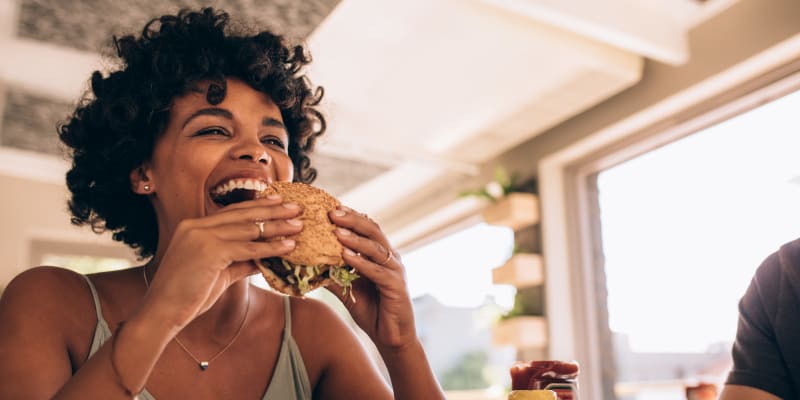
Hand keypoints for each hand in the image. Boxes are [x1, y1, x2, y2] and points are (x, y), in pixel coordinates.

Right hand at [141, 197, 302, 328]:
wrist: (162, 312)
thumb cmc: (187, 296)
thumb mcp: (218, 273)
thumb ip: (239, 261)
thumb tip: (264, 259)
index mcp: (193, 226)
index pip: (231, 212)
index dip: (257, 206)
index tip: (278, 202)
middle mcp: (196, 226)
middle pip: (242, 214)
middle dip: (272, 210)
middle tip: (296, 207)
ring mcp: (201, 236)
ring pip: (249, 228)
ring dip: (277, 226)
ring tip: (299, 225)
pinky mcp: (209, 251)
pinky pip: (248, 248)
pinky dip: (270, 247)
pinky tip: (288, 246)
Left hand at [327, 207, 415, 349]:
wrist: (391, 337)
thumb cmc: (371, 310)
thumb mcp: (348, 289)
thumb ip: (334, 275)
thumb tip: (309, 264)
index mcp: (381, 255)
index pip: (367, 228)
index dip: (351, 217)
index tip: (330, 207)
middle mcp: (391, 258)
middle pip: (373, 231)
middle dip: (352, 220)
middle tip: (332, 212)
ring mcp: (396, 271)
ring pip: (376, 248)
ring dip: (355, 238)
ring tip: (337, 231)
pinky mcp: (396, 286)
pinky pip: (377, 271)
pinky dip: (361, 262)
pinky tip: (346, 256)